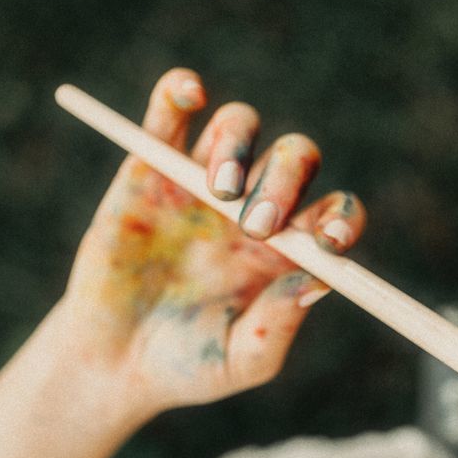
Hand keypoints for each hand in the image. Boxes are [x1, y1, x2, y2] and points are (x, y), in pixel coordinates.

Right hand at [60, 67, 366, 420]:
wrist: (116, 364)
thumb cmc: (193, 366)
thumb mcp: (244, 360)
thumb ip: (279, 323)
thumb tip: (318, 280)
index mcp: (293, 249)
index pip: (335, 213)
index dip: (341, 219)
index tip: (327, 242)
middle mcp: (257, 207)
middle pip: (294, 160)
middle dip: (284, 183)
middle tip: (258, 227)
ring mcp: (204, 184)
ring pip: (240, 127)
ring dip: (237, 146)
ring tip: (217, 192)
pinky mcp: (149, 168)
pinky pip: (169, 114)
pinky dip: (179, 92)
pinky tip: (190, 92)